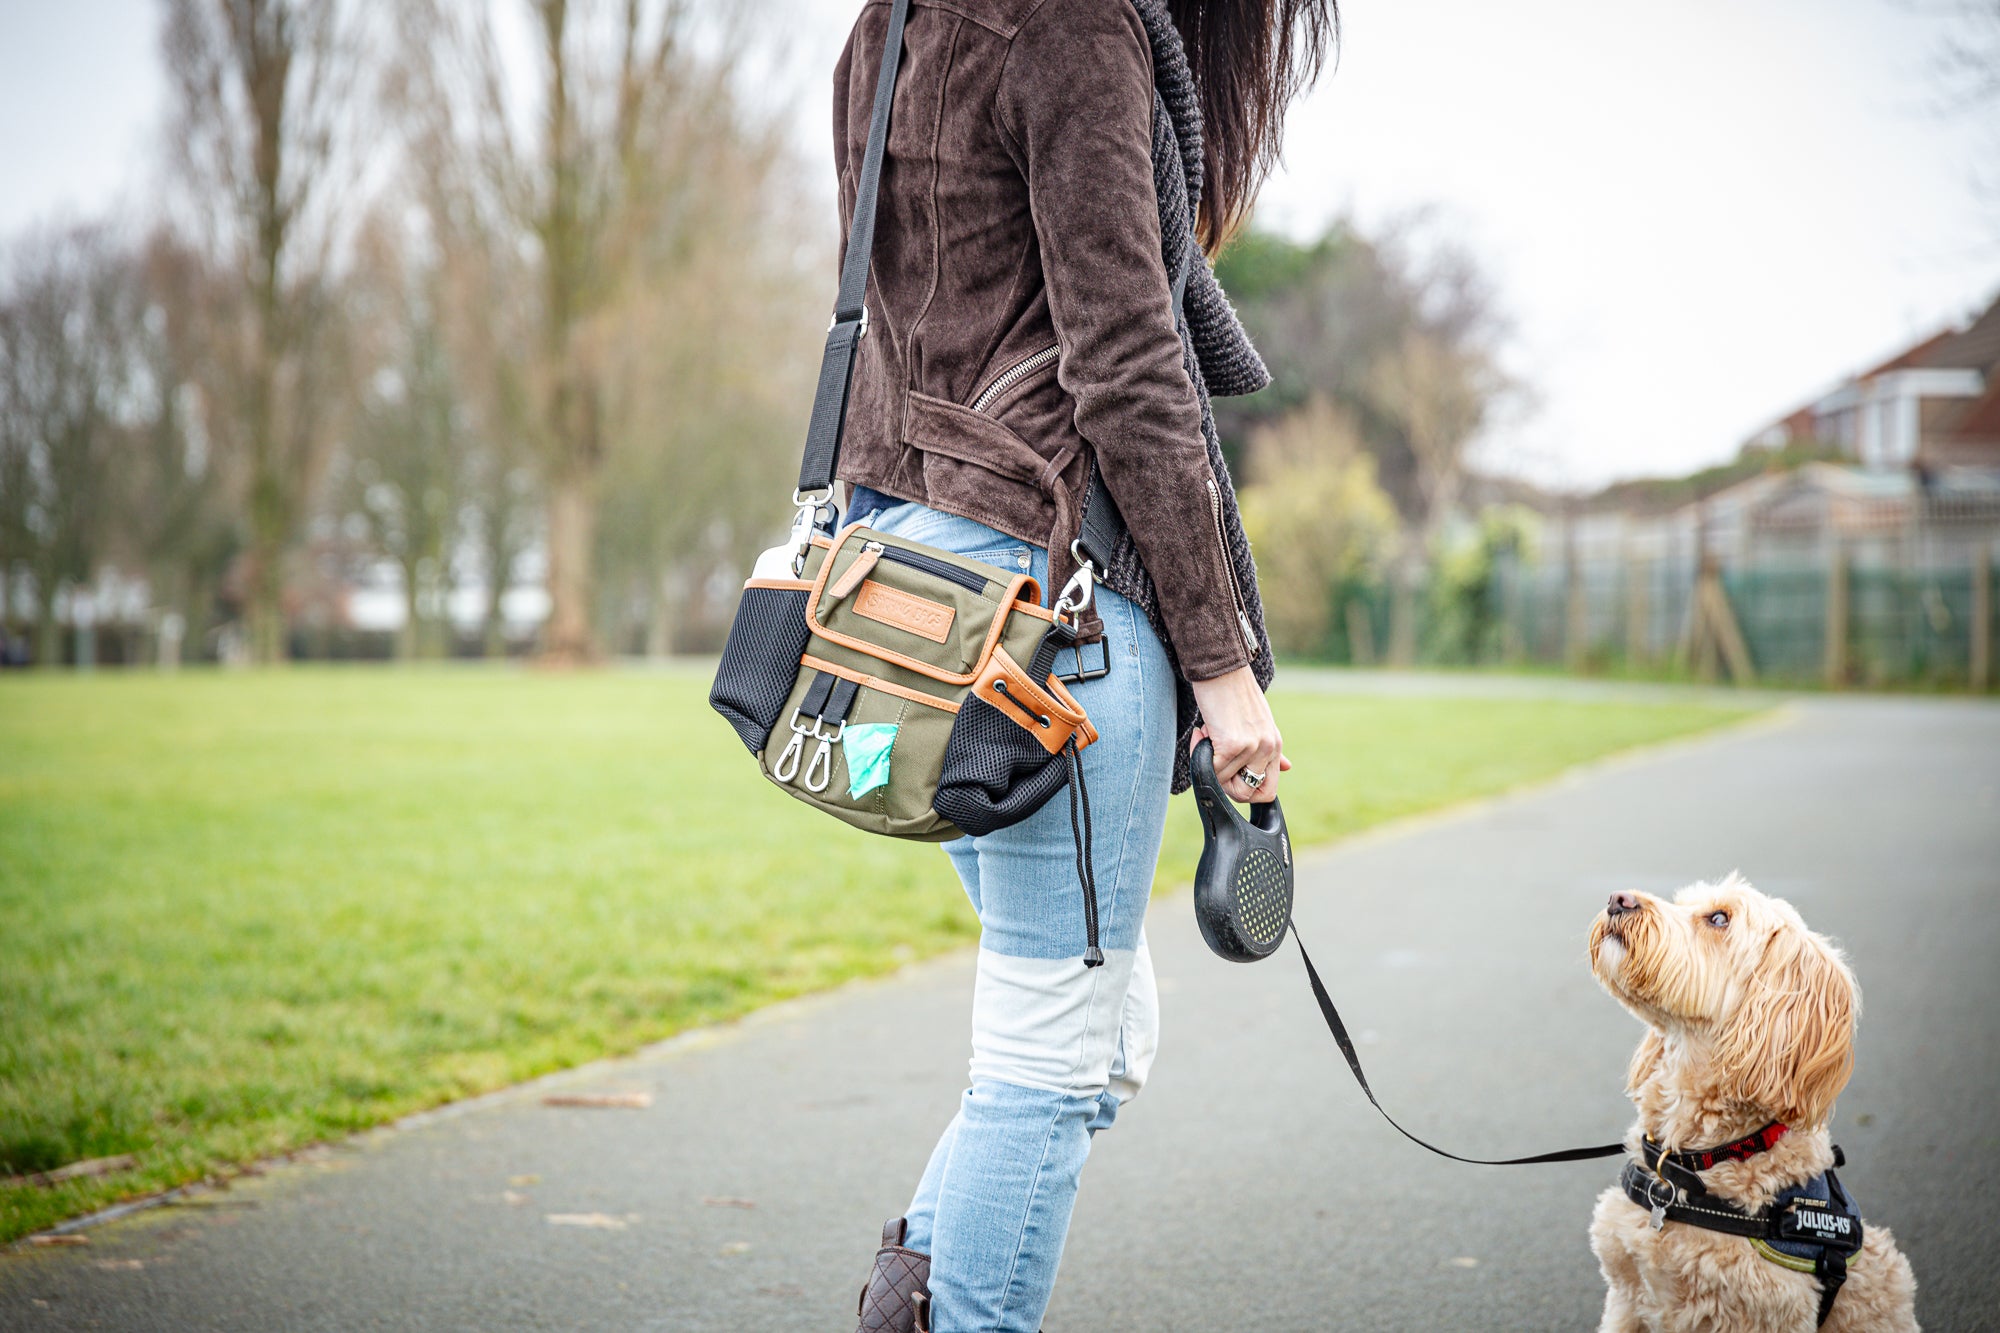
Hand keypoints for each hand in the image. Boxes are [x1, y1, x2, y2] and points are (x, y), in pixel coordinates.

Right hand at [1189, 665, 1288, 803]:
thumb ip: (1269, 749)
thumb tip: (1287, 768)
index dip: (1245, 789)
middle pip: (1246, 794)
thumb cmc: (1234, 693)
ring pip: (1224, 782)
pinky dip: (1199, 753)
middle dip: (1224, 783)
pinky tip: (1201, 731)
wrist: (1221, 668)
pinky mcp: (1232, 744)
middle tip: (1214, 758)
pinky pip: (1211, 769)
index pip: (1268, 791)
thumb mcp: (1259, 722)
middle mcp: (1268, 748)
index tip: (1230, 772)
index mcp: (1275, 744)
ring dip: (1207, 761)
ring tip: (1208, 734)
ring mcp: (1252, 747)